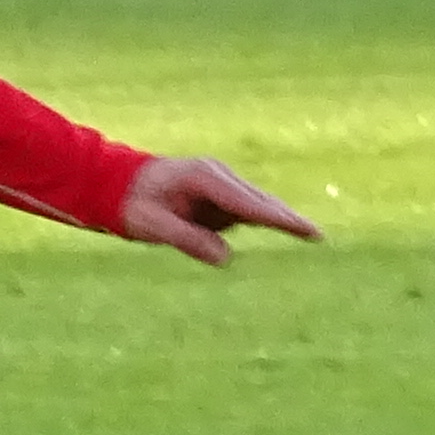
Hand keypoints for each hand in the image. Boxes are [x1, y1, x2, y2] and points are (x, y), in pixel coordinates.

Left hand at [120, 156, 320, 264]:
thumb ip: (188, 240)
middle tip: (319, 236)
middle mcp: (218, 176)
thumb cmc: (132, 204)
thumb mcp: (153, 226)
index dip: (279, 219)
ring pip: (256, 203)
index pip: (250, 203)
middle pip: (261, 200)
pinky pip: (245, 208)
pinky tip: (285, 228)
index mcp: (204, 179)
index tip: (306, 229)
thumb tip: (225, 258)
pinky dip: (263, 218)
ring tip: (311, 235)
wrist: (115, 183)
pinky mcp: (217, 191)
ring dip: (279, 219)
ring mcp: (219, 181)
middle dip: (288, 218)